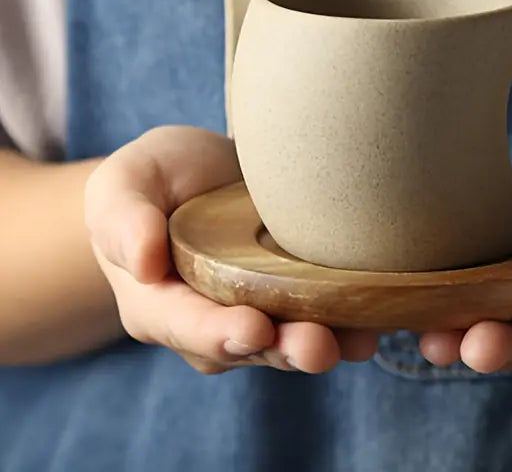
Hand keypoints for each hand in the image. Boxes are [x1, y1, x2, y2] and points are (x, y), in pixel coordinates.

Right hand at [85, 126, 377, 373]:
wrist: (200, 173)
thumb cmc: (155, 179)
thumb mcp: (126, 183)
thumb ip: (124, 217)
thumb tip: (142, 263)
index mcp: (159, 303)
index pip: (185, 326)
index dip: (218, 334)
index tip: (252, 329)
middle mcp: (210, 321)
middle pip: (246, 346)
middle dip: (283, 348)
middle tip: (318, 346)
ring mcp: (255, 310)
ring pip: (288, 339)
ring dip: (325, 342)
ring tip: (359, 340)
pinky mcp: (293, 294)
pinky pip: (319, 315)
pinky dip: (349, 321)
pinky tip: (378, 319)